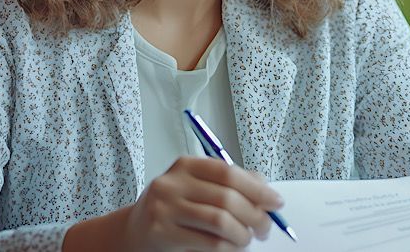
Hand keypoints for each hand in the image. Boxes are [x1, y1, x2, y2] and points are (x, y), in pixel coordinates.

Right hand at [122, 156, 283, 250]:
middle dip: (255, 215)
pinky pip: (208, 242)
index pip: (228, 172)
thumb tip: (266, 189)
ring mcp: (164, 209)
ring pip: (220, 221)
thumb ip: (229, 184)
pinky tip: (231, 247)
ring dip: (243, 234)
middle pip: (227, 198)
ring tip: (247, 239)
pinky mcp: (162, 234)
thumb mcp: (197, 188)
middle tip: (266, 228)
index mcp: (186, 166)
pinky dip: (227, 247)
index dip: (257, 188)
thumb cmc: (174, 210)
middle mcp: (172, 183)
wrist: (133, 234)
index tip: (276, 202)